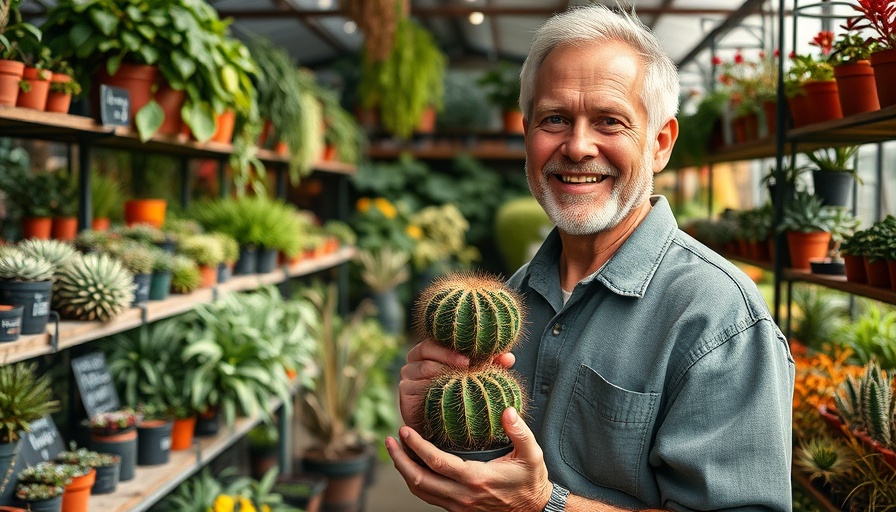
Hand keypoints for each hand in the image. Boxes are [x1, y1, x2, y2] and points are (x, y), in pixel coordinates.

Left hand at [385, 407, 551, 511]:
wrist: (535, 510)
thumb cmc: (531, 480)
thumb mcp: (532, 454)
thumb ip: (520, 432)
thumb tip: (507, 410)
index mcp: (476, 478)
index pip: (436, 463)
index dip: (417, 446)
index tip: (404, 431)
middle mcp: (462, 495)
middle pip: (419, 480)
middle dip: (400, 460)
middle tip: (389, 441)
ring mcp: (458, 505)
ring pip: (420, 492)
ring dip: (404, 471)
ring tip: (395, 451)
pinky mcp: (458, 510)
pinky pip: (429, 497)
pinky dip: (416, 481)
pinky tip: (413, 466)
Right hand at [399, 339, 515, 430]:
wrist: (440, 430)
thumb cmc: (457, 399)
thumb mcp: (475, 380)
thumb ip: (489, 367)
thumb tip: (509, 357)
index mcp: (428, 352)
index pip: (437, 339)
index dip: (454, 343)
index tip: (472, 353)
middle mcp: (414, 361)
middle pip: (427, 348)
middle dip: (448, 355)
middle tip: (468, 364)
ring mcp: (407, 377)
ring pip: (425, 367)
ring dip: (444, 371)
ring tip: (462, 378)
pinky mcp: (404, 393)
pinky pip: (418, 386)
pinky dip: (434, 387)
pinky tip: (448, 393)